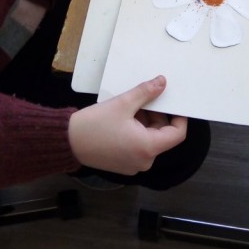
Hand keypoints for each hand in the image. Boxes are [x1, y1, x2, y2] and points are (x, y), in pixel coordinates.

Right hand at [68, 75, 187, 174]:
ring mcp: (134, 165)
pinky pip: (139, 147)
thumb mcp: (123, 103)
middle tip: (144, 100)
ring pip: (150, 140)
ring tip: (130, 108)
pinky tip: (123, 120)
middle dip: (157, 116)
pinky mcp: (124, 166)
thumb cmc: (95, 124)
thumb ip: (146, 93)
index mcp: (148, 147)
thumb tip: (162, 82)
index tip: (174, 103)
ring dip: (145, 123)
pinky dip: (137, 133)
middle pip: (162, 136)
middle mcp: (145, 161)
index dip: (180, 118)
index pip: (177, 134)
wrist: (68, 142)